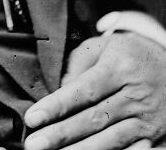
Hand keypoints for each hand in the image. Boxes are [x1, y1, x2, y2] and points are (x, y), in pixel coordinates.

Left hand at [23, 31, 165, 149]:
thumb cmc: (129, 54)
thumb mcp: (104, 47)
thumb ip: (79, 65)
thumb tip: (59, 91)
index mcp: (119, 68)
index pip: (83, 91)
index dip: (56, 106)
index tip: (32, 117)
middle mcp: (135, 95)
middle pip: (93, 119)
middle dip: (62, 134)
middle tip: (34, 144)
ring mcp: (147, 119)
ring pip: (111, 141)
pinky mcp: (156, 137)